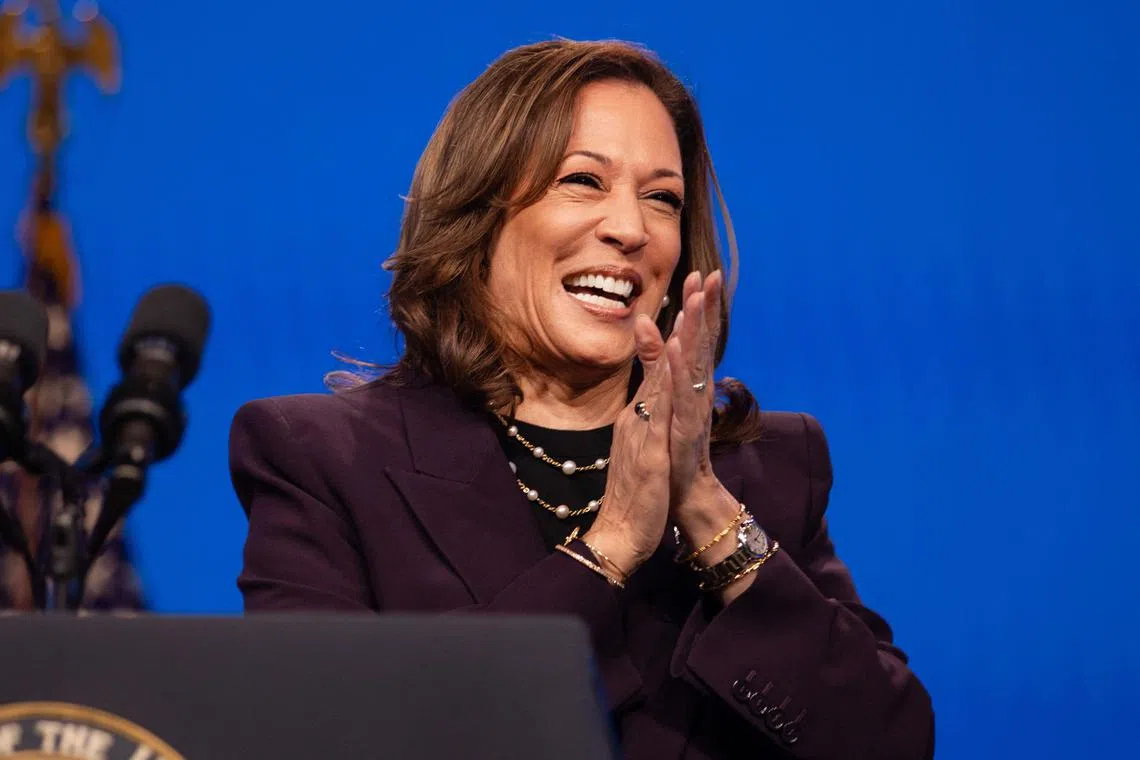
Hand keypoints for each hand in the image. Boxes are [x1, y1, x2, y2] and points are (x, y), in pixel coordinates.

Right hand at [583, 314, 673, 575]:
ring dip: (676, 334)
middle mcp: (638, 416)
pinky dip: (664, 377)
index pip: (659, 367)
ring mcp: (641, 430)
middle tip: (692, 277)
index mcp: (639, 418)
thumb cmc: (636, 500)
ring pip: (660, 374)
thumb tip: (651, 409)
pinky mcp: (647, 447)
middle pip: (661, 359)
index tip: (690, 296)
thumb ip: (646, 429)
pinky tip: (673, 352)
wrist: (618, 536)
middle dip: (680, 317)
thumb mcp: (643, 455)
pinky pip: (657, 406)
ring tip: (689, 300)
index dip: (675, 331)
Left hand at [664, 270, 724, 518]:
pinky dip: (680, 369)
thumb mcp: (659, 403)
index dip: (699, 308)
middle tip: (710, 274)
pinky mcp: (684, 428)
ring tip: (697, 298)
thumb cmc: (670, 452)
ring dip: (696, 330)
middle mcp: (695, 393)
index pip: (695, 339)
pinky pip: (683, 394)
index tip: (702, 275)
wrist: (681, 496)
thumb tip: (646, 329)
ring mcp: (692, 409)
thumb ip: (655, 366)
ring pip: (696, 364)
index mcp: (689, 385)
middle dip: (705, 309)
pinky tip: (679, 346)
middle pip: (701, 344)